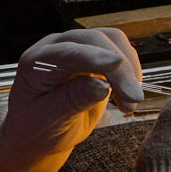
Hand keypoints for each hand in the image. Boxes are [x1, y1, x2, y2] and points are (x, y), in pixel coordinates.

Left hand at [0, 28, 144, 171]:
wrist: (41, 131)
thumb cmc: (38, 126)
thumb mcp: (49, 120)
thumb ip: (72, 101)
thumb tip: (102, 86)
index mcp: (36, 62)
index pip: (65, 52)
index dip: (91, 56)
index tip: (116, 63)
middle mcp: (57, 47)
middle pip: (94, 40)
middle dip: (119, 68)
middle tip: (134, 98)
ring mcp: (78, 47)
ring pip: (113, 41)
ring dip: (128, 70)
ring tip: (130, 103)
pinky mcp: (97, 55)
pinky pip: (121, 52)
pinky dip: (131, 74)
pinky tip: (127, 97)